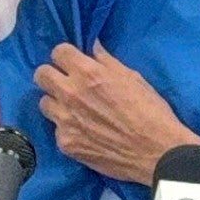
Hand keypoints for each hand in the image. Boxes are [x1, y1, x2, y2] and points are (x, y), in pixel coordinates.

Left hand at [35, 42, 199, 184]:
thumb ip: (107, 62)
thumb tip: (93, 48)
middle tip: (68, 83)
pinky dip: (68, 128)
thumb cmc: (151, 112)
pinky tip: (85, 132)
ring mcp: (64, 120)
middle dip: (54, 75)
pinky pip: (56, 128)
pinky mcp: (65, 143)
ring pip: (44, 102)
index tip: (74, 63)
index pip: (58, 52)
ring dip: (57, 102)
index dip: (67, 56)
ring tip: (75, 109)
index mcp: (89, 74)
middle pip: (41, 74)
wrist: (157, 152)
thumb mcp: (134, 79)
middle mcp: (71, 94)